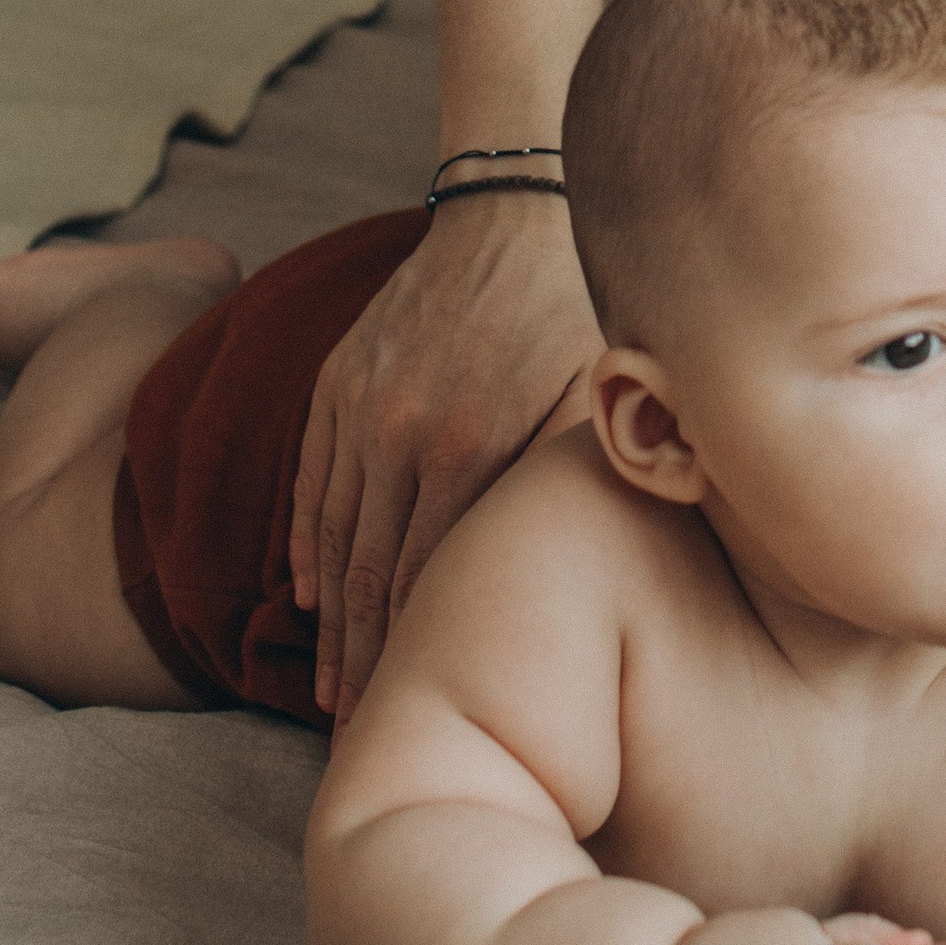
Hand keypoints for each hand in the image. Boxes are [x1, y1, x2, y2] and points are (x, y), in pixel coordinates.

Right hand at [290, 195, 599, 724]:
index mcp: (477, 446)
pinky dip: (308, 543)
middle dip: (369, 664)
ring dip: (332, 621)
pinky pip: (312, 481)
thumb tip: (638, 573)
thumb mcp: (604, 394)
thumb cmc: (585, 308)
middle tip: (366, 739)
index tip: (426, 724)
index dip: (425, 661)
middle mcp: (407, 433)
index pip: (436, 582)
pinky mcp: (339, 380)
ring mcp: (364, 407)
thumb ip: (603, 478)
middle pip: (375, 575)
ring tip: (332, 691)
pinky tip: (309, 596)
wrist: (521, 205)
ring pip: (335, 538)